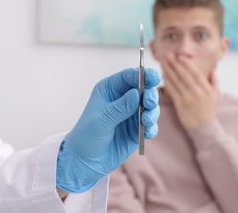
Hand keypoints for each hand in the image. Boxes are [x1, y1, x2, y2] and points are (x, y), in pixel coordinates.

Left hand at [56, 68, 160, 192]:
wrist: (84, 161)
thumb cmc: (86, 136)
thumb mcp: (101, 119)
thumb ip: (120, 107)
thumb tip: (137, 94)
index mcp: (110, 90)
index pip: (129, 77)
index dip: (143, 75)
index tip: (153, 78)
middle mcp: (122, 99)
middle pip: (144, 90)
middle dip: (150, 95)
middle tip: (149, 103)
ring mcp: (131, 115)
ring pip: (150, 107)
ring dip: (152, 113)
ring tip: (146, 121)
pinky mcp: (137, 130)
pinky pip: (150, 125)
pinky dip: (152, 127)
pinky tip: (147, 132)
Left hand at [162, 53, 218, 129]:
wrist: (204, 128)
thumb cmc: (209, 111)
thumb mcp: (215, 95)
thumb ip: (214, 81)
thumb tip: (213, 70)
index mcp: (206, 89)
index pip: (195, 73)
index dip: (187, 63)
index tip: (180, 56)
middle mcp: (198, 92)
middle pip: (185, 75)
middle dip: (175, 64)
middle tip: (169, 55)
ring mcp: (189, 99)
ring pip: (177, 81)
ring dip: (169, 70)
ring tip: (164, 62)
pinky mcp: (181, 105)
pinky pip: (173, 91)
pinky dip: (167, 82)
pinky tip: (163, 75)